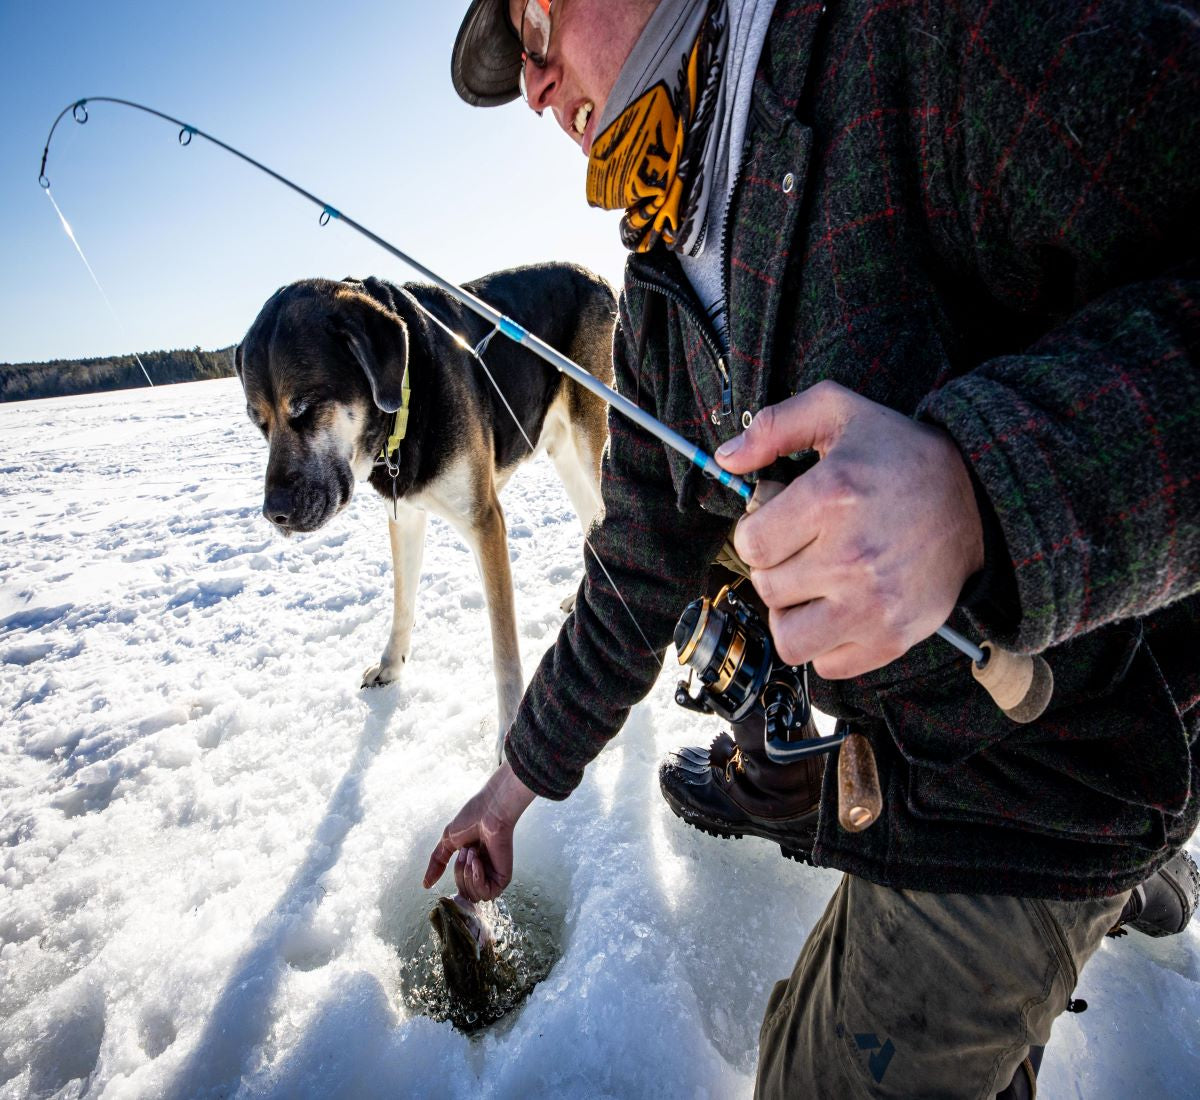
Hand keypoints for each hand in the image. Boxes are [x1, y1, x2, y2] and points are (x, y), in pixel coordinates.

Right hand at [422, 762, 536, 901]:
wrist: (489, 811)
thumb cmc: (472, 820)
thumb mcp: (448, 842)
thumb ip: (437, 863)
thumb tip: (425, 884)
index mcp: (473, 866)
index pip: (461, 889)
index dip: (457, 877)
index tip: (459, 855)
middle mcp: (485, 874)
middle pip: (464, 894)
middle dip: (460, 872)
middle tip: (467, 851)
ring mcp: (494, 877)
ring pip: (474, 896)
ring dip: (467, 874)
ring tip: (473, 853)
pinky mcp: (503, 879)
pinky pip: (486, 894)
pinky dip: (477, 879)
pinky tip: (478, 861)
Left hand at [716, 381, 983, 678]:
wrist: (979, 499)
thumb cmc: (902, 456)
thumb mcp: (839, 413)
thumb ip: (775, 426)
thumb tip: (726, 459)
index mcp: (833, 497)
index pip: (751, 544)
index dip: (755, 534)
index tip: (776, 524)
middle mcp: (852, 557)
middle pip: (767, 588)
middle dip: (775, 568)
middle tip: (802, 548)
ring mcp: (874, 604)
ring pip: (789, 638)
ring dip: (792, 614)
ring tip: (813, 586)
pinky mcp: (893, 637)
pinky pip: (827, 665)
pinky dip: (825, 644)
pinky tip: (839, 608)